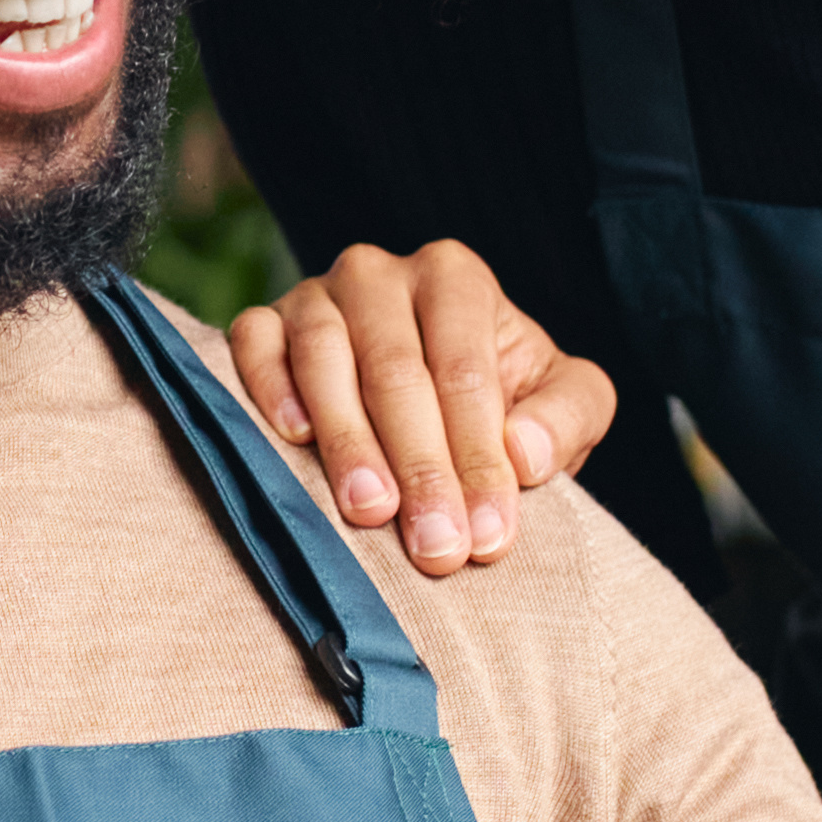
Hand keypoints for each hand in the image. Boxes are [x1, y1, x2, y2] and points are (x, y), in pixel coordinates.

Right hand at [227, 241, 625, 575]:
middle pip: (395, 371)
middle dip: (421, 467)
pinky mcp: (262, 322)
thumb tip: (524, 453)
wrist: (426, 396)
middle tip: (436, 546)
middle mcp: (380, 275)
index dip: (478, 456)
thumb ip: (566, 416)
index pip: (464, 371)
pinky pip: (254, 345)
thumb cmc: (501, 402)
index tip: (487, 536)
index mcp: (456, 279)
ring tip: (372, 511)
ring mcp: (314, 295)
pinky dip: (269, 388)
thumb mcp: (564, 401)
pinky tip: (295, 440)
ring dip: (349, 443)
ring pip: (324, 360)